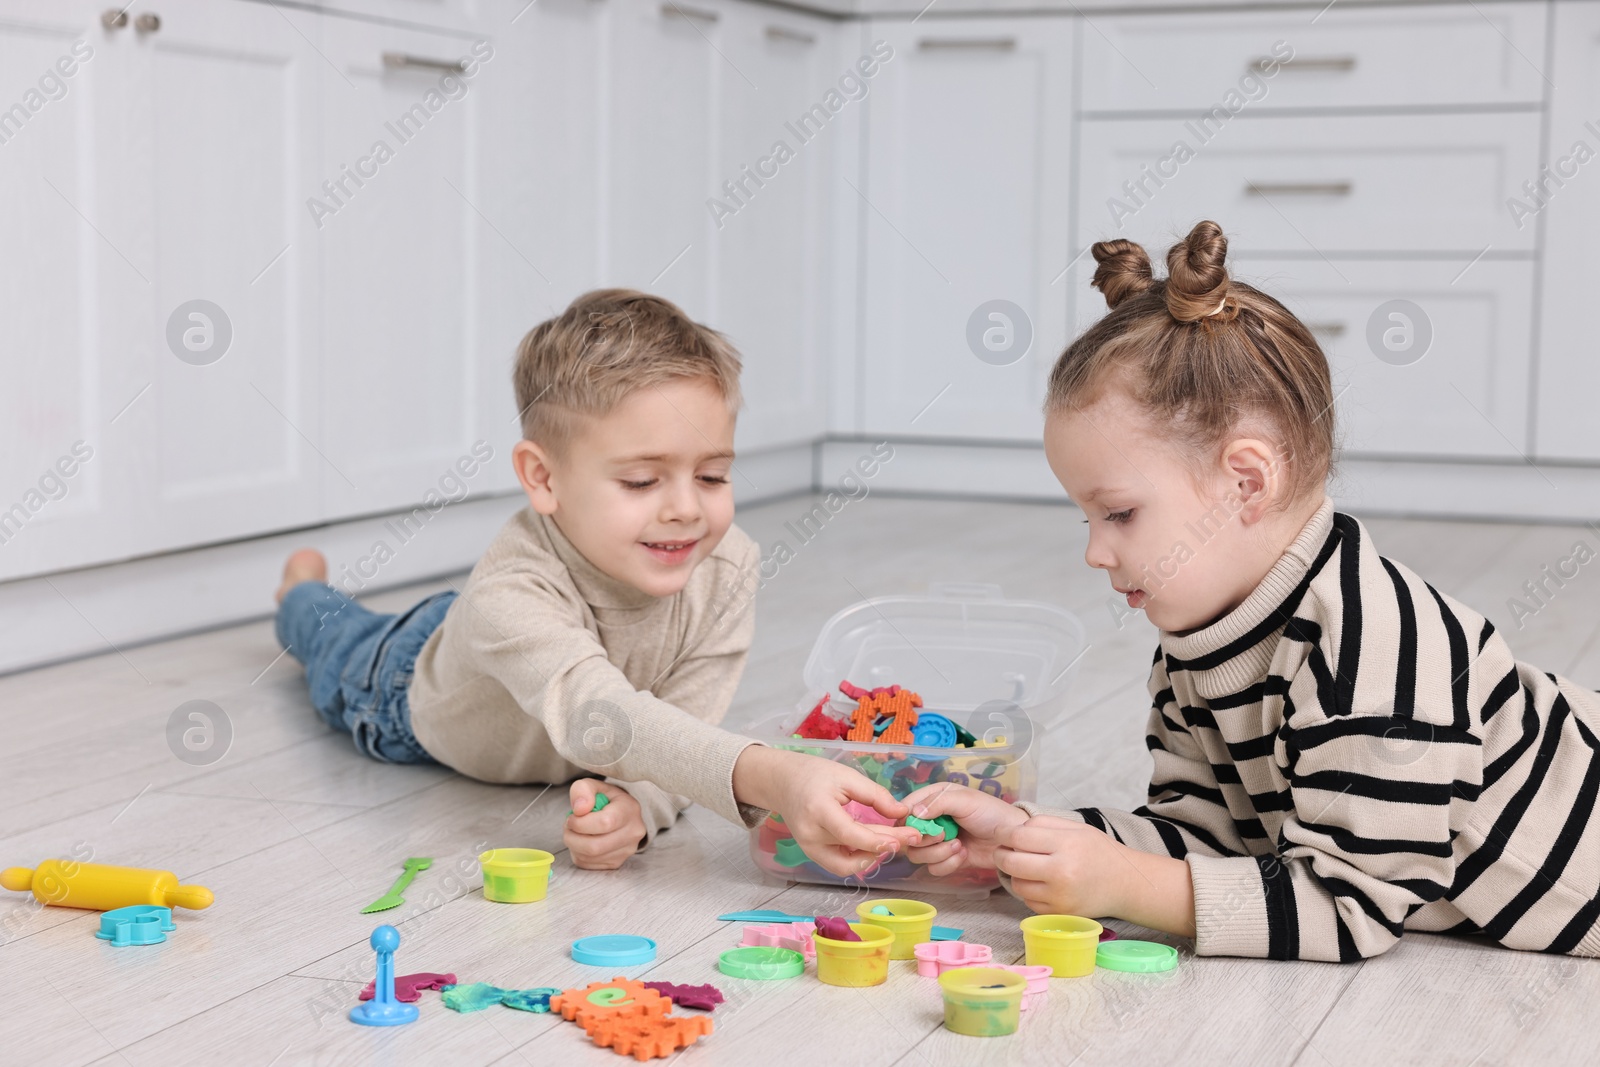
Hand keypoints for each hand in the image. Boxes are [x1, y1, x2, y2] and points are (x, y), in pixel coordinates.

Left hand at [564, 780, 645, 870]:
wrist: (621, 813)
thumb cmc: (605, 798)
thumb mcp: (593, 785)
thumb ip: (583, 790)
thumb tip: (579, 810)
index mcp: (630, 810)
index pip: (604, 823)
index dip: (580, 823)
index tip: (572, 817)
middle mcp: (633, 833)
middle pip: (595, 846)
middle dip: (572, 837)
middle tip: (568, 826)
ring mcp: (627, 851)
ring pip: (589, 857)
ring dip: (573, 845)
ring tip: (574, 832)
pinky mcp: (616, 863)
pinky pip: (588, 864)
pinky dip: (577, 853)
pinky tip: (581, 841)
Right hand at [732, 746, 920, 877]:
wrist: (782, 782)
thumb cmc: (814, 774)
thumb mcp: (847, 776)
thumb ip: (875, 795)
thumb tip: (901, 813)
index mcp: (818, 810)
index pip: (851, 835)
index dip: (879, 841)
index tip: (904, 837)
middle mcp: (811, 835)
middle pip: (854, 850)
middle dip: (886, 846)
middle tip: (911, 837)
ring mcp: (809, 849)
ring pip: (847, 865)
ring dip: (872, 856)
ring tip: (890, 840)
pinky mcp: (811, 854)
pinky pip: (838, 865)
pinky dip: (858, 858)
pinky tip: (872, 845)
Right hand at [901, 783, 1028, 874]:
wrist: (1011, 840)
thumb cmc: (991, 813)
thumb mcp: (965, 800)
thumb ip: (937, 803)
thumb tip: (914, 813)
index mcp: (933, 799)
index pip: (905, 810)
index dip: (907, 822)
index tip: (919, 829)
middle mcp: (931, 820)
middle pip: (909, 837)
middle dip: (926, 840)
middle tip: (945, 835)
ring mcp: (938, 842)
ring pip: (918, 856)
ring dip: (938, 853)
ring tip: (959, 846)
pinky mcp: (946, 859)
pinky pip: (933, 869)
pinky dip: (948, 864)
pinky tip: (964, 855)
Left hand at [994, 814, 1130, 918]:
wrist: (1125, 885)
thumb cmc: (1099, 852)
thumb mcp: (1076, 828)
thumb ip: (1043, 824)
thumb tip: (1012, 829)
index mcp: (1066, 845)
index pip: (1019, 837)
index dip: (1002, 833)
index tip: (999, 832)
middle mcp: (1062, 873)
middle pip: (1012, 863)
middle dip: (1001, 854)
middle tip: (1002, 850)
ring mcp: (1060, 897)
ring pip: (1017, 884)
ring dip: (1014, 874)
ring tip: (1025, 866)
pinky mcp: (1059, 914)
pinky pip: (1029, 901)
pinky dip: (1028, 891)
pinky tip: (1039, 882)